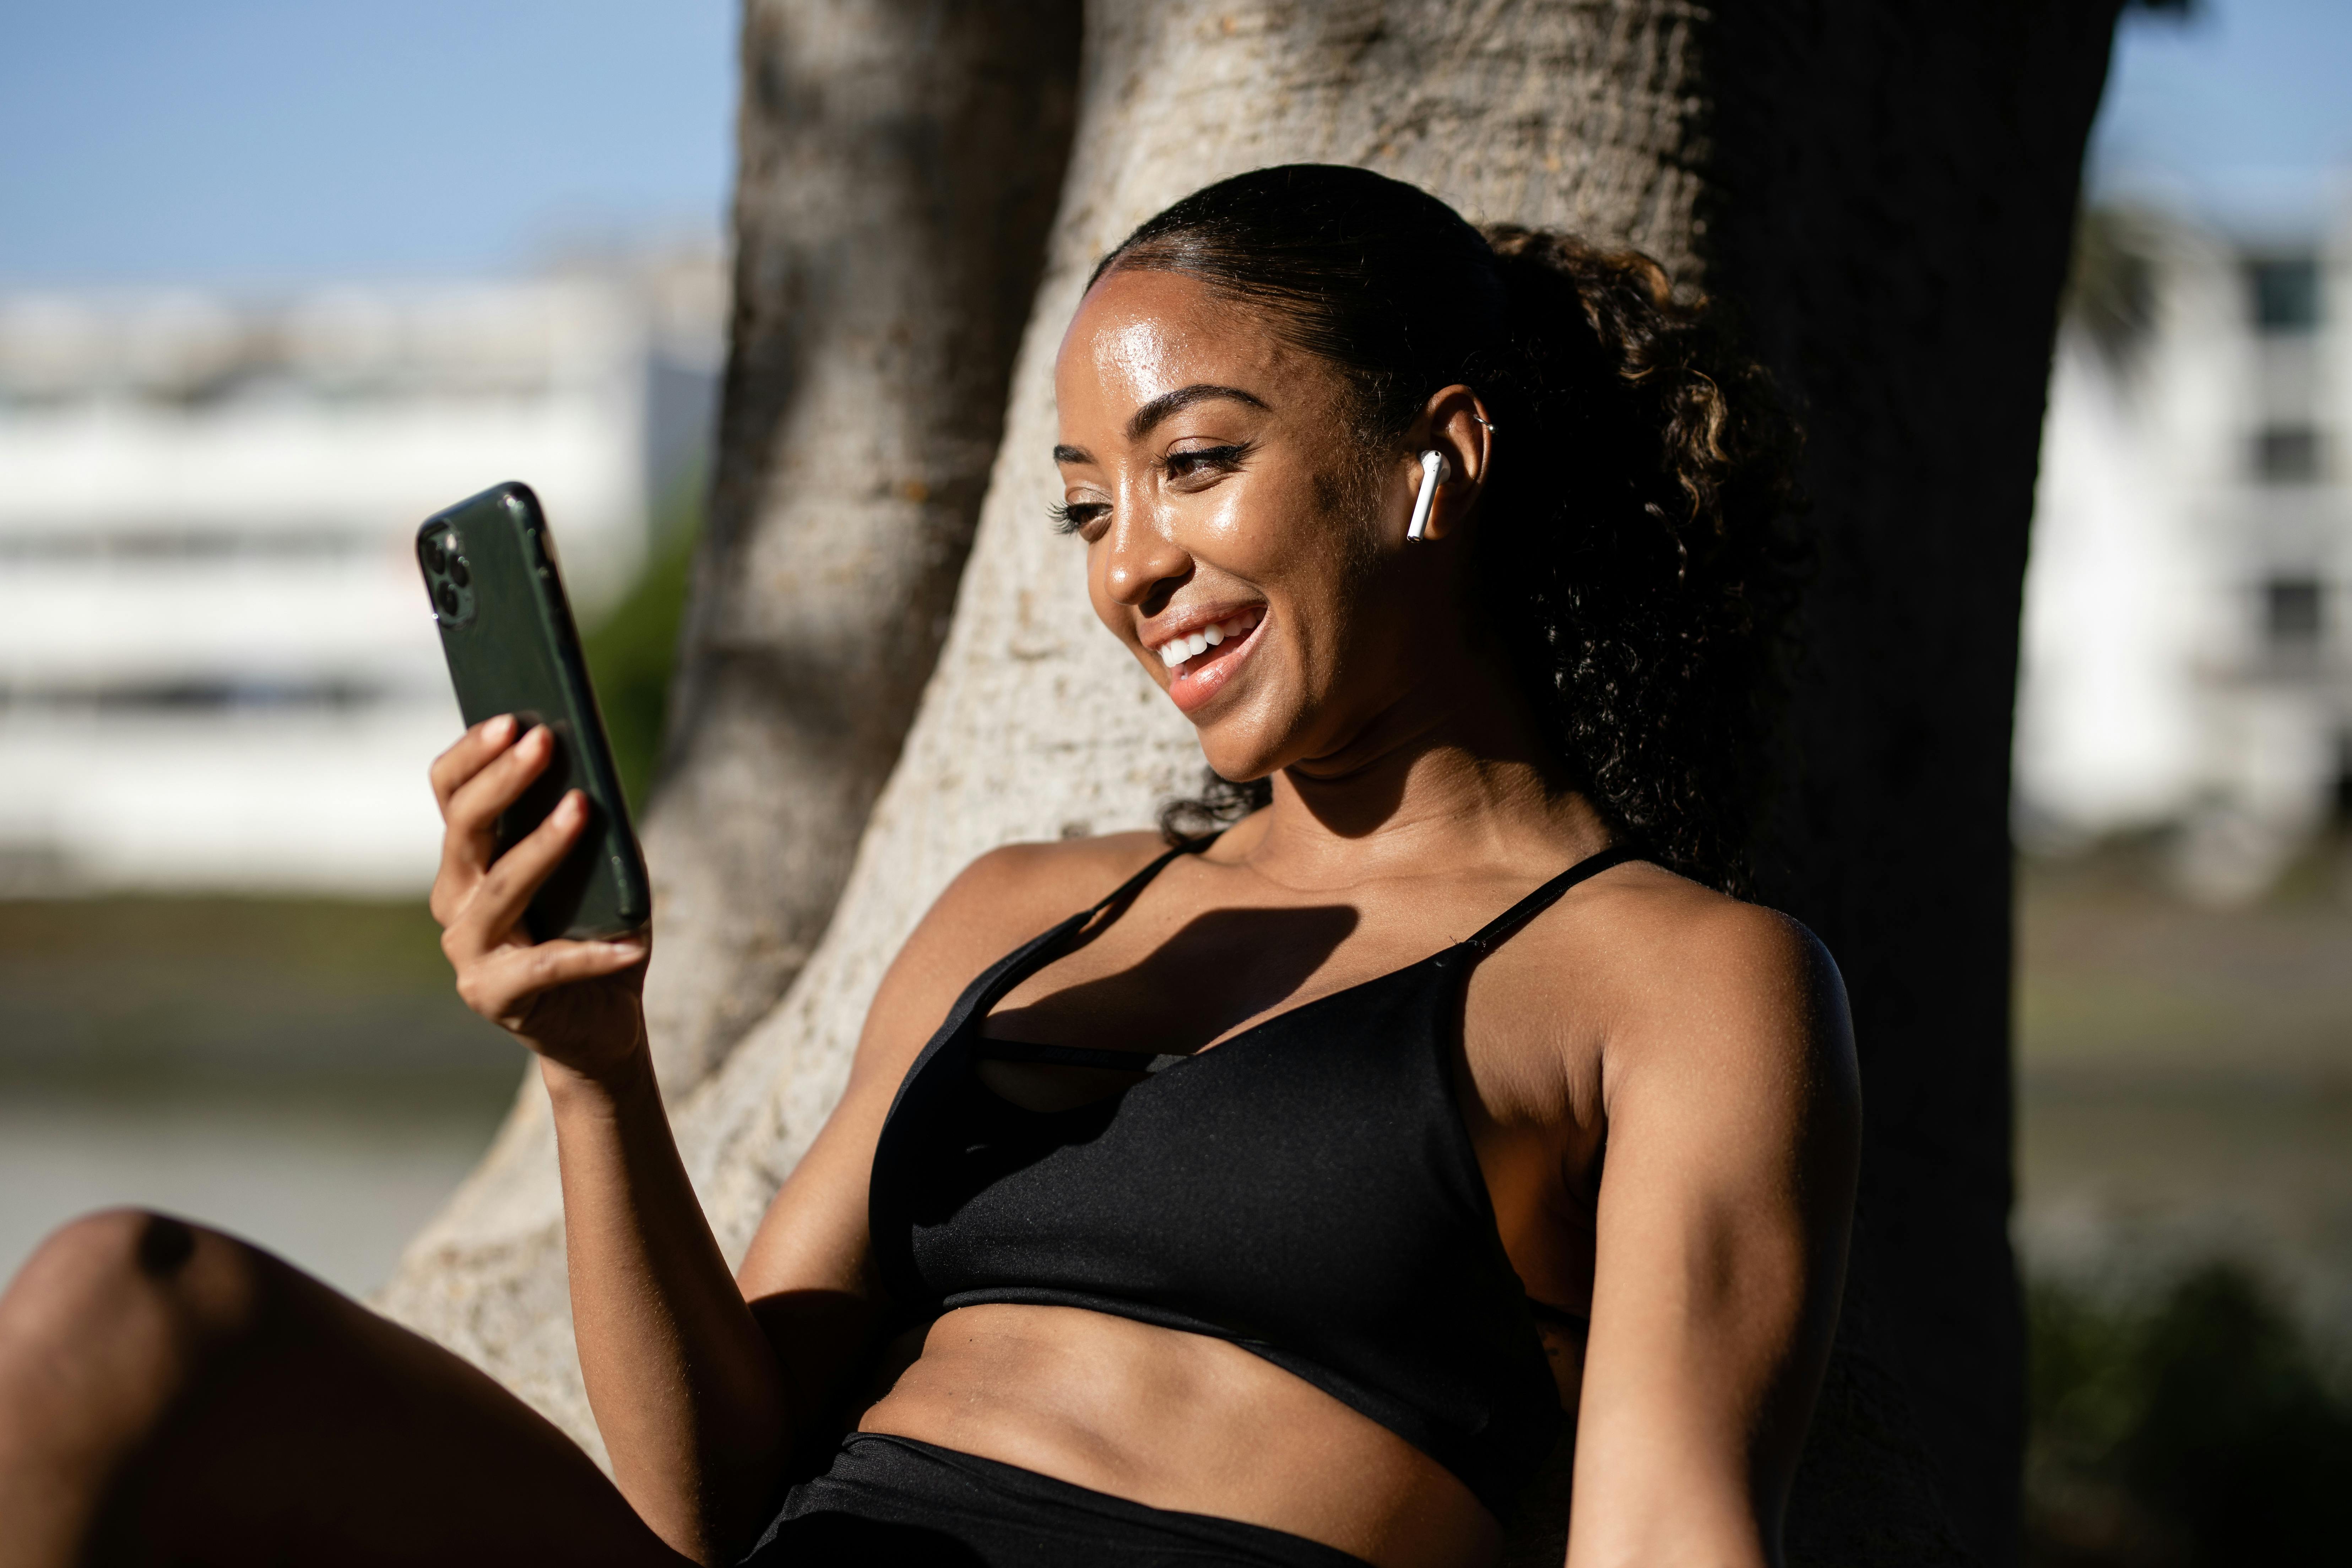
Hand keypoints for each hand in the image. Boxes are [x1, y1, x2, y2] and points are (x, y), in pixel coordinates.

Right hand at [429, 715, 650, 1080]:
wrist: (601, 1020)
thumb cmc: (597, 927)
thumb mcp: (598, 865)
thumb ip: (587, 821)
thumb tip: (592, 768)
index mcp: (469, 859)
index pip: (450, 792)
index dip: (474, 752)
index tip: (513, 716)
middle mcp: (455, 899)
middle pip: (465, 829)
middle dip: (503, 780)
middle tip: (543, 740)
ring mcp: (467, 950)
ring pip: (499, 886)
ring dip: (542, 845)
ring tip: (582, 807)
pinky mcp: (493, 995)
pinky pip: (546, 966)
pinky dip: (593, 953)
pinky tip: (632, 943)